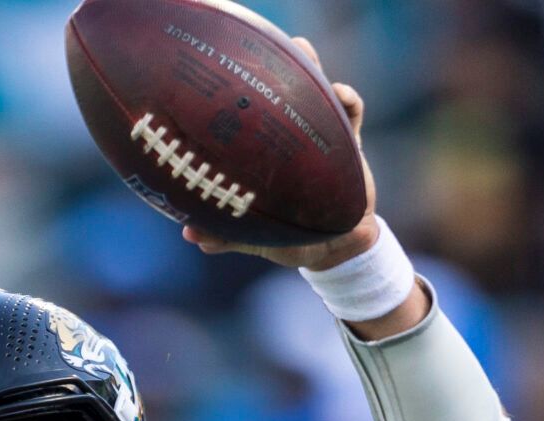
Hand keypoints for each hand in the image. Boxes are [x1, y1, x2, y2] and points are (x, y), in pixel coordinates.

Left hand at [181, 38, 376, 271]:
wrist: (337, 248)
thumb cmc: (292, 239)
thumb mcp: (258, 236)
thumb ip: (228, 235)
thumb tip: (190, 233)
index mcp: (267, 158)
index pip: (250, 121)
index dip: (237, 99)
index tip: (219, 80)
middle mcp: (290, 142)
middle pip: (281, 96)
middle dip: (271, 69)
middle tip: (258, 49)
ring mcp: (320, 138)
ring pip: (315, 93)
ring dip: (311, 68)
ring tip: (301, 51)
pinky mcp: (350, 143)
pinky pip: (352, 113)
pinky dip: (348, 99)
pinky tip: (341, 95)